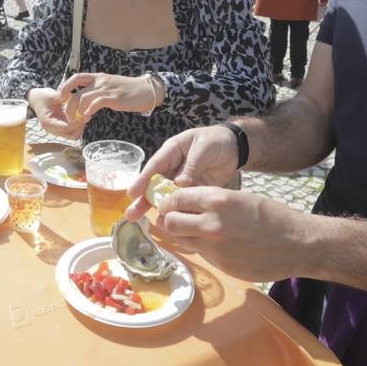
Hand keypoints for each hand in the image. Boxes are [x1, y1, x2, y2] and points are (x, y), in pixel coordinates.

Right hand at [27, 86, 84, 139]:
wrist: (36, 100)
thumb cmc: (42, 97)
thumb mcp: (51, 95)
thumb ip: (61, 96)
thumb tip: (73, 96)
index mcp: (48, 123)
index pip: (66, 127)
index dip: (78, 122)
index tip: (85, 114)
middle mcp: (52, 130)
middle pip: (72, 135)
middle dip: (80, 126)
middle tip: (85, 115)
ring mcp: (57, 131)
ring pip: (74, 135)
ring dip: (80, 127)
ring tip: (83, 115)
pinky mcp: (61, 129)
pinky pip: (73, 131)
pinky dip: (78, 125)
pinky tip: (80, 116)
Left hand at [58, 72, 160, 120]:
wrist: (147, 90)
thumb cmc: (128, 91)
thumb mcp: (109, 86)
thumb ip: (97, 91)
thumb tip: (85, 103)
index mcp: (98, 77)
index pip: (76, 77)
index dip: (65, 87)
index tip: (61, 99)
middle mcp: (100, 81)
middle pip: (75, 90)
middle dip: (68, 105)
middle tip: (68, 116)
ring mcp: (107, 89)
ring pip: (83, 97)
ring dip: (78, 111)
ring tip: (80, 119)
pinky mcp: (114, 97)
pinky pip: (96, 102)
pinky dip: (90, 110)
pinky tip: (90, 116)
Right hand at [126, 126, 240, 218]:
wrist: (235, 148)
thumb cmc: (215, 140)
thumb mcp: (204, 148)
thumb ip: (192, 165)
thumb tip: (179, 183)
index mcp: (172, 151)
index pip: (155, 166)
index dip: (143, 180)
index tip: (133, 194)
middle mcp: (172, 168)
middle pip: (155, 184)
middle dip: (143, 199)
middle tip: (131, 214)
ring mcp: (181, 181)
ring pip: (166, 196)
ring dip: (157, 209)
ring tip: (142, 221)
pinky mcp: (193, 191)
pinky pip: (183, 202)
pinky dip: (177, 212)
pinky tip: (172, 225)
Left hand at [144, 185, 312, 282]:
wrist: (297, 244)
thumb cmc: (271, 216)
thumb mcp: (239, 198)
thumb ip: (211, 201)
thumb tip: (186, 204)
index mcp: (216, 200)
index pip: (175, 199)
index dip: (169, 201)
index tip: (168, 204)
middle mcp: (211, 224)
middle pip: (170, 222)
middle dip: (168, 219)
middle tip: (174, 218)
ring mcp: (214, 247)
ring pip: (180, 240)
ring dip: (181, 235)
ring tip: (191, 231)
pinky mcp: (220, 265)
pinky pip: (199, 254)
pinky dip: (200, 248)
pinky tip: (212, 244)